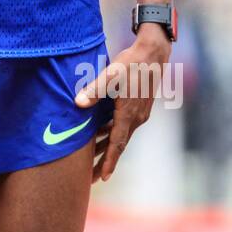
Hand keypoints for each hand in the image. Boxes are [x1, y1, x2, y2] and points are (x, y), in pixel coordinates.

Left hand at [75, 25, 171, 182]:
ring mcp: (139, 113)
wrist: (153, 53)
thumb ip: (94, 90)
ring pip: (120, 135)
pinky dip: (111, 132)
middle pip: (118, 145)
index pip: (117, 144)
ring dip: (107, 147)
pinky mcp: (139, 106)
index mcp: (128, 114)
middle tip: (92, 178)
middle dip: (104, 161)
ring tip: (92, 161)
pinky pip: (123, 125)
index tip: (102, 178)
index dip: (108, 161)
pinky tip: (100, 133)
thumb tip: (78, 103)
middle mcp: (136, 118)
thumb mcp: (111, 75)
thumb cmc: (131, 63)